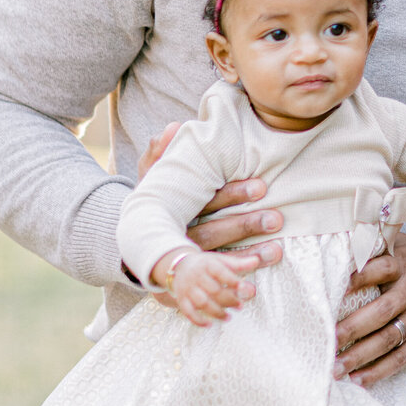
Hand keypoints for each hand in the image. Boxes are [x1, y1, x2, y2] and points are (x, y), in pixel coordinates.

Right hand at [138, 122, 285, 269]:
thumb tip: (172, 127)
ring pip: (217, 259)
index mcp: (173, 208)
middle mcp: (178, 235)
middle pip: (213, 231)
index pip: (206, 200)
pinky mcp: (190, 276)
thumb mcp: (149, 178)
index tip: (261, 187)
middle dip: (244, 226)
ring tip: (277, 250)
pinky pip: (215, 278)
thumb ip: (158, 153)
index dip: (233, 194)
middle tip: (276, 218)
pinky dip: (238, 274)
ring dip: (248, 255)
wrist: (128, 242)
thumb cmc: (151, 201)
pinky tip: (261, 271)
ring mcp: (183, 258)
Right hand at [150, 246, 261, 324]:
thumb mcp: (220, 260)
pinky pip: (188, 312)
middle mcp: (196, 276)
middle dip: (228, 300)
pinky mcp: (181, 299)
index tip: (243, 288)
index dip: (233, 281)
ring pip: (202, 302)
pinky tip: (209, 324)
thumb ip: (238, 264)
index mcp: (208, 264)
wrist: (179, 266)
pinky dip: (197, 320)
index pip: (221, 272)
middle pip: (213, 290)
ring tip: (228, 318)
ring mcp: (188, 289)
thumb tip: (256, 261)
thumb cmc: (206, 264)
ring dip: (216, 312)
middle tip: (240, 306)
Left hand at [335, 237, 405, 386]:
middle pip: (380, 311)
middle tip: (327, 339)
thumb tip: (348, 235)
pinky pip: (401, 357)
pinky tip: (360, 380)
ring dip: (359, 355)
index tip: (336, 287)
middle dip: (352, 327)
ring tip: (335, 367)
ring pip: (387, 338)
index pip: (379, 268)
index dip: (358, 276)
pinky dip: (380, 371)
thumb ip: (384, 245)